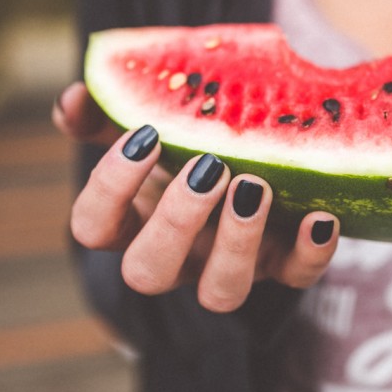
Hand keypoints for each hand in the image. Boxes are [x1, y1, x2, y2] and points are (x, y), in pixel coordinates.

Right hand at [53, 82, 338, 311]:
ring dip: (238, 243)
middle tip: (209, 167)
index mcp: (135, 221)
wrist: (264, 156)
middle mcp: (179, 257)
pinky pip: (298, 278)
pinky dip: (311, 252)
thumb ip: (109, 113)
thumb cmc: (193, 145)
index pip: (92, 228)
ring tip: (256, 186)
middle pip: (149, 272)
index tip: (146, 136)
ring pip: (221, 293)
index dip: (110, 188)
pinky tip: (320, 215)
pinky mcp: (286, 267)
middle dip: (175, 221)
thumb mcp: (154, 127)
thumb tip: (72, 98)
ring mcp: (233, 268)